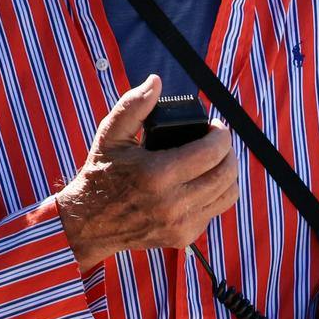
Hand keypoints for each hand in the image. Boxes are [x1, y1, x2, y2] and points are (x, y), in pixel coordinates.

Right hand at [53, 75, 239, 272]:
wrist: (89, 223)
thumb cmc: (101, 173)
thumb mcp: (110, 135)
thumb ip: (134, 105)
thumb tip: (156, 82)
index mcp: (157, 173)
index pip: (212, 152)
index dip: (221, 134)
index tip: (215, 127)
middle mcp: (172, 203)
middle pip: (226, 173)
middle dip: (228, 152)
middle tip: (218, 141)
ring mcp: (180, 224)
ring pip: (228, 194)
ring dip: (228, 173)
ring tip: (214, 160)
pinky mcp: (183, 237)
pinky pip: (215, 211)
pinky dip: (215, 193)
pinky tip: (201, 182)